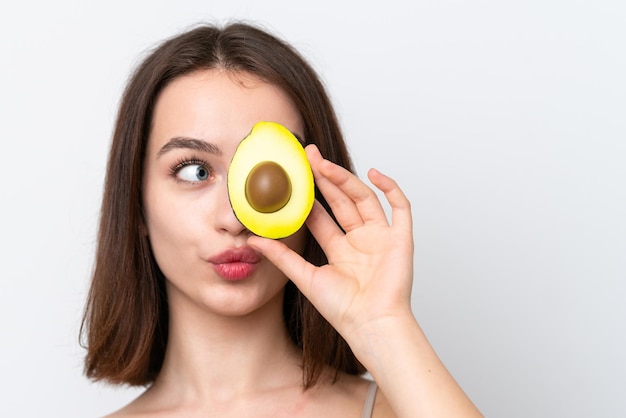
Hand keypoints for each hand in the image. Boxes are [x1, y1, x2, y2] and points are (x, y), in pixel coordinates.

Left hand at [248, 144, 414, 339]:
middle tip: (308, 156)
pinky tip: (373, 173)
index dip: (308, 195)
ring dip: (346, 180)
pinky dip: (391, 188)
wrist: (370, 325)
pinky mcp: (401, 239)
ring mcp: (381, 238)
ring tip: (325, 165)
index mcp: (339, 249)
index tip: (294, 176)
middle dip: (325, 178)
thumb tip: (251, 240)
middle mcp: (360, 240)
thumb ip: (281, 256)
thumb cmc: (342, 310)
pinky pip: (400, 207)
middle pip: (341, 201)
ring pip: (364, 199)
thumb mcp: (304, 277)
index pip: (321, 215)